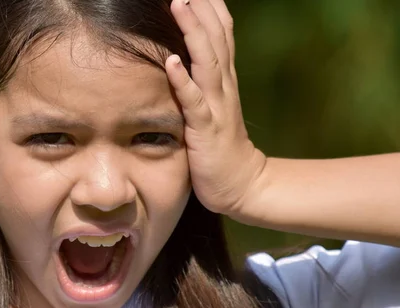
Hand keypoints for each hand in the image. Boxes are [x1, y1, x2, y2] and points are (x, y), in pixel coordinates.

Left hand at [166, 0, 266, 215]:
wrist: (241, 184)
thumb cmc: (222, 146)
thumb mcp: (217, 108)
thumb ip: (207, 82)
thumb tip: (187, 59)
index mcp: (225, 81)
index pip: (221, 35)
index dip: (211, 7)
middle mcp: (224, 87)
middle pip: (216, 38)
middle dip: (202, 8)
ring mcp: (216, 107)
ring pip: (207, 61)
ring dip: (193, 31)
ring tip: (178, 3)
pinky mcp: (206, 129)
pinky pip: (194, 102)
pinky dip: (183, 80)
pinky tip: (171, 62)